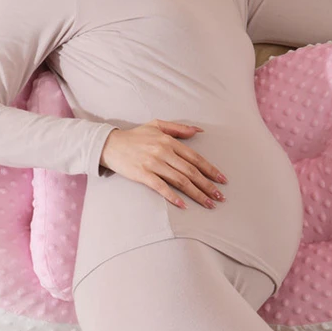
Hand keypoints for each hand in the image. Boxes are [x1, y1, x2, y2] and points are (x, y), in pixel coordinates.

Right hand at [100, 119, 226, 209]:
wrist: (110, 144)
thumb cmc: (135, 135)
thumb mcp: (157, 125)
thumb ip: (179, 128)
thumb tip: (199, 130)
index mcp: (169, 141)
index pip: (195, 157)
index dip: (210, 169)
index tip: (222, 179)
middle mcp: (163, 151)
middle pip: (190, 171)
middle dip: (208, 185)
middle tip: (220, 196)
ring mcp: (153, 163)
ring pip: (180, 181)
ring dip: (196, 193)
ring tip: (208, 203)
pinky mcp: (142, 174)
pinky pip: (161, 187)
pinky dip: (173, 197)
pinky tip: (184, 205)